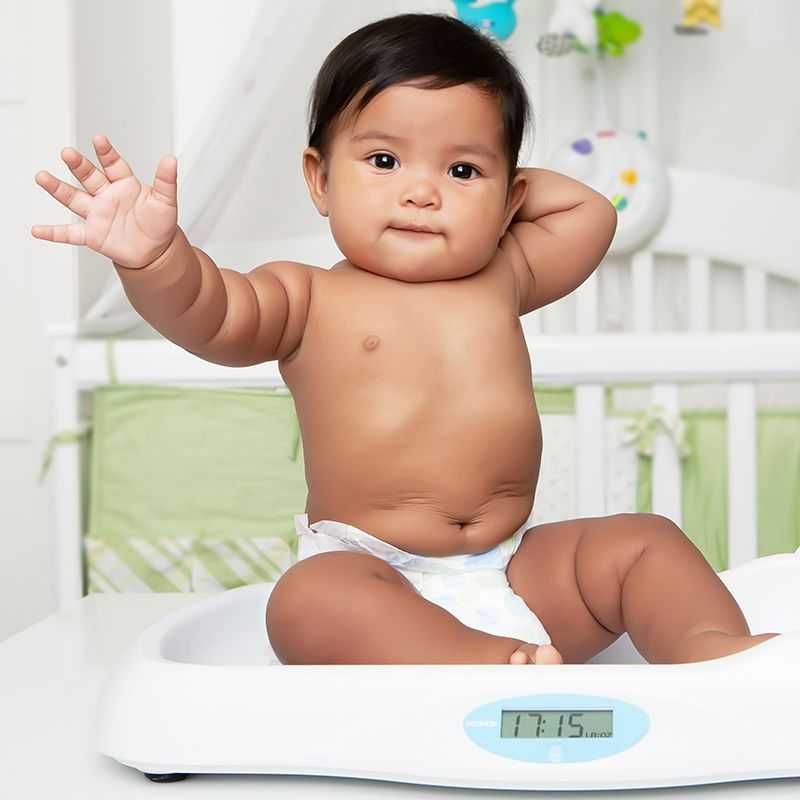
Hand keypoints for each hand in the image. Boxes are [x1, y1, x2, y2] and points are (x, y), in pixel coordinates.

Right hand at [31, 134, 177, 268]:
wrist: (155, 251)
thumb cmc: (159, 223)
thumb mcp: (167, 202)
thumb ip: (166, 181)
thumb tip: (171, 159)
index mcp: (124, 184)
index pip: (113, 165)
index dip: (106, 153)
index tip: (99, 139)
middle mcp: (106, 196)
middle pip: (89, 177)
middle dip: (78, 165)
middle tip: (67, 153)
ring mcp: (97, 214)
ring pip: (74, 199)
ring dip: (58, 189)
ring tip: (42, 177)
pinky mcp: (92, 235)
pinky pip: (70, 234)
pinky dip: (54, 233)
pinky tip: (37, 230)